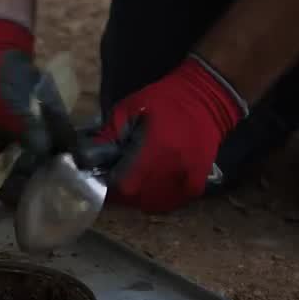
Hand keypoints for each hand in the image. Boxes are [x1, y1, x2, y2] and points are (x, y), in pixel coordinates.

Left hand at [94, 55, 245, 212]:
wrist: (207, 96)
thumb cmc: (165, 99)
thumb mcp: (131, 108)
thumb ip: (111, 133)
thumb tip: (90, 154)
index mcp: (152, 149)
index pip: (123, 183)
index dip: (110, 184)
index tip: (104, 177)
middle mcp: (170, 168)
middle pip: (138, 197)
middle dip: (123, 192)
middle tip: (117, 180)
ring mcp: (186, 176)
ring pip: (156, 203)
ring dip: (142, 198)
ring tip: (135, 185)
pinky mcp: (198, 179)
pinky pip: (177, 200)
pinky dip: (164, 198)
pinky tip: (157, 189)